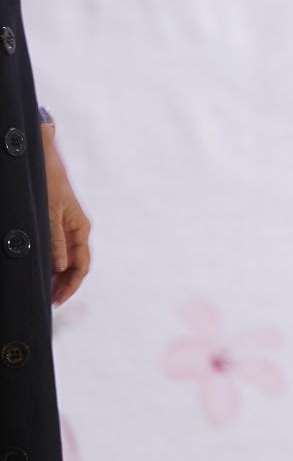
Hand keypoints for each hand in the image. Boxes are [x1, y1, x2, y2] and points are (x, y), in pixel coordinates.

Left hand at [42, 122, 90, 305]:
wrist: (46, 159)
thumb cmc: (50, 183)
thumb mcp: (51, 214)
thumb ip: (56, 241)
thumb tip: (60, 267)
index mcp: (81, 228)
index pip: (81, 264)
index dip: (71, 285)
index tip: (58, 300)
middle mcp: (77, 230)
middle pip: (75, 265)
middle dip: (65, 285)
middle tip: (50, 301)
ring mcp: (68, 227)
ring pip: (67, 259)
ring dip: (58, 276)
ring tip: (46, 291)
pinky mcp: (59, 223)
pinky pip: (59, 249)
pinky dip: (52, 263)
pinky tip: (44, 271)